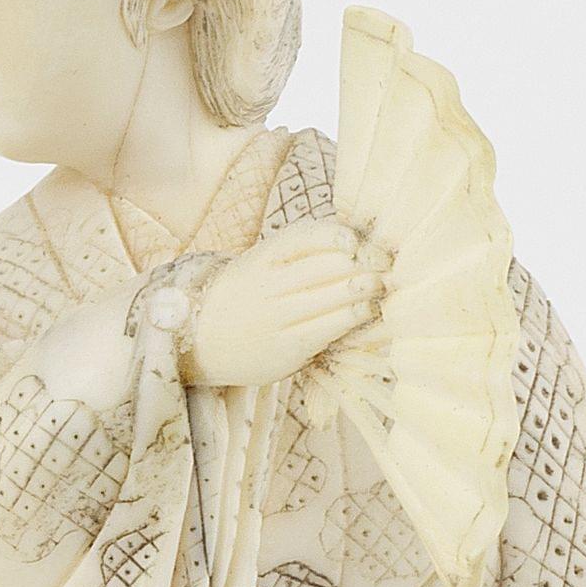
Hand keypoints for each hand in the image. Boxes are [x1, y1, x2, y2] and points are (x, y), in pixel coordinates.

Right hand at [177, 215, 380, 389]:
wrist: (200, 342)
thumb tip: (360, 242)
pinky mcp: (286, 350)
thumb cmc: (244, 297)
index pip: (309, 237)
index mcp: (264, 257)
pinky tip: (366, 311)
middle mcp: (269, 286)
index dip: (341, 236)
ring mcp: (276, 319)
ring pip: (334, 296)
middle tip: (385, 264)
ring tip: (380, 286)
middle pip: (329, 266)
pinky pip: (328, 328)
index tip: (359, 242)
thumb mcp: (260, 265)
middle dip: (365, 263)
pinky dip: (353, 316)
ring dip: (366, 288)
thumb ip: (300, 253)